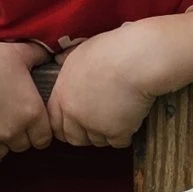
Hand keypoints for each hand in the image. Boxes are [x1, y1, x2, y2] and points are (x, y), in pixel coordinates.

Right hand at [0, 34, 52, 172]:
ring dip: (0, 144)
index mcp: (32, 112)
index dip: (37, 132)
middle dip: (18, 135)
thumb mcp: (20, 53)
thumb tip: (53, 54)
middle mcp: (15, 130)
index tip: (29, 124)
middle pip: (23, 146)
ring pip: (3, 153)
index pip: (44, 138)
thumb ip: (40, 56)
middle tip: (6, 119)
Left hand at [47, 18, 184, 148]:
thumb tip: (59, 58)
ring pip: (96, 141)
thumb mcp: (81, 51)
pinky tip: (131, 121)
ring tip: (117, 119)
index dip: (65, 124)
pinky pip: (118, 143)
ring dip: (105, 134)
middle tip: (98, 124)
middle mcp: (75, 114)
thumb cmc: (113, 48)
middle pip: (73, 137)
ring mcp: (95, 125)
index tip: (76, 122)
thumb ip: (68, 62)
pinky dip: (125, 135)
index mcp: (63, 94)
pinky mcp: (117, 132)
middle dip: (84, 134)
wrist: (138, 59)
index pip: (54, 122)